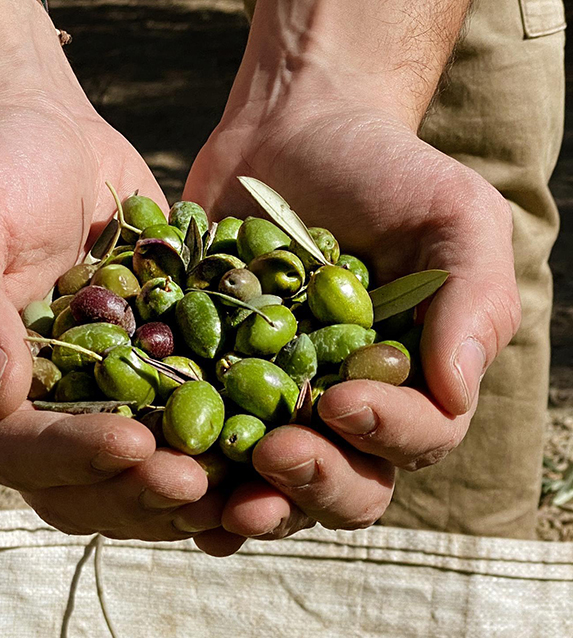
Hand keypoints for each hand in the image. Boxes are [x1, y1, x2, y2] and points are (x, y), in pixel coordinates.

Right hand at [0, 90, 223, 540]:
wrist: (51, 142)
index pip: (18, 449)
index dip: (73, 456)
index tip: (134, 443)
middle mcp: (36, 409)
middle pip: (84, 483)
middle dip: (140, 489)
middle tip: (199, 486)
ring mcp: (97, 397)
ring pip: (138, 471)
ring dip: (187, 489)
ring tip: (241, 487)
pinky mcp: (151, 375)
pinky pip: (183, 423)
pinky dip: (221, 445)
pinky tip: (264, 447)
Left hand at [181, 100, 519, 539]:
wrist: (295, 130)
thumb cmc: (386, 171)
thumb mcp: (453, 217)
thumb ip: (472, 302)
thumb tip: (456, 395)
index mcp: (412, 380)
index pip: (416, 437)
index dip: (384, 435)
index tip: (340, 401)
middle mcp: (348, 406)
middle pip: (346, 483)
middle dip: (315, 482)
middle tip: (276, 456)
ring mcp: (280, 403)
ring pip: (276, 483)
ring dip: (253, 502)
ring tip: (220, 502)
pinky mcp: (218, 385)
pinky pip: (210, 446)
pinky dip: (195, 476)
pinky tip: (170, 486)